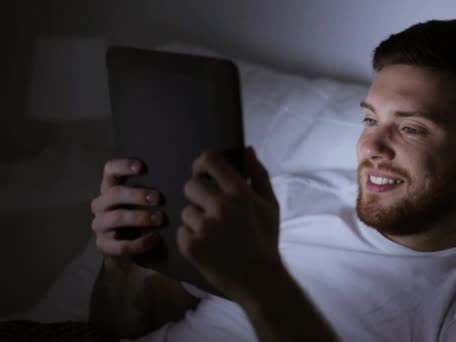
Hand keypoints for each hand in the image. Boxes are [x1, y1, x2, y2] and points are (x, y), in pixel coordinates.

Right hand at [90, 159, 165, 265]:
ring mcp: (100, 225)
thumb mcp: (143, 201)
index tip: (142, 167)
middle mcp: (101, 205)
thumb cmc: (141, 216)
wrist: (132, 247)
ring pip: (116, 218)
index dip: (122, 166)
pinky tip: (155, 239)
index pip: (109, 170)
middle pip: (114, 194)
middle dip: (137, 195)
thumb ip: (149, 191)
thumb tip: (172, 178)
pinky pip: (120, 245)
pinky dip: (139, 243)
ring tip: (160, 219)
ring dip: (140, 217)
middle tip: (158, 198)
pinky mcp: (103, 245)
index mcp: (109, 189)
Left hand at [177, 147, 280, 298]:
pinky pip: (182, 231)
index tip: (203, 174)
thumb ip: (258, 175)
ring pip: (186, 211)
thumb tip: (247, 150)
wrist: (260, 280)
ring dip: (196, 220)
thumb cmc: (266, 239)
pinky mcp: (191, 246)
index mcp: (240, 192)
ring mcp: (204, 227)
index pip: (209, 159)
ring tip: (215, 235)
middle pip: (191, 185)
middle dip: (198, 196)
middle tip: (212, 212)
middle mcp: (221, 206)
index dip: (201, 164)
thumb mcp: (270, 204)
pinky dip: (191, 238)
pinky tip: (209, 248)